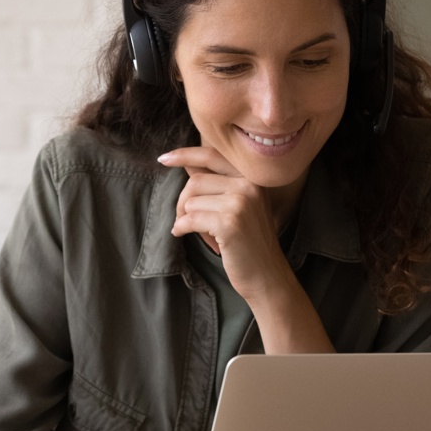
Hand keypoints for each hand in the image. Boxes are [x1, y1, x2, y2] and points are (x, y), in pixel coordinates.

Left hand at [158, 146, 293, 305]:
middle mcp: (249, 185)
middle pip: (196, 181)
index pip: (212, 155)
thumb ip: (216, 183)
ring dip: (186, 218)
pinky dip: (181, 228)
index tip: (164, 158)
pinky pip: (190, 219)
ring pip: (191, 201)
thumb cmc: (249, 241)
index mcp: (253, 176)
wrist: (267, 275)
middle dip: (183, 201)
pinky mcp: (229, 223)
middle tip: (184, 219)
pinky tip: (182, 234)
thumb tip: (187, 164)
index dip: (185, 155)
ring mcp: (240, 203)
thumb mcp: (239, 205)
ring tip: (199, 233)